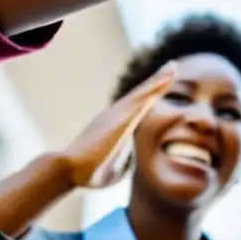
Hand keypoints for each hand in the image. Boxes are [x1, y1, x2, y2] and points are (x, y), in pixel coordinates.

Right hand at [61, 64, 175, 188]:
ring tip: (173, 67)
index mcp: (114, 124)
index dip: (149, 93)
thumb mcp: (113, 169)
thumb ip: (125, 161)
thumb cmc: (87, 173)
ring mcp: (118, 115)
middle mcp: (116, 114)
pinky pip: (143, 100)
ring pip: (143, 93)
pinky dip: (154, 89)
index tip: (162, 82)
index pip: (136, 106)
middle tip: (172, 66)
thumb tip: (131, 159)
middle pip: (141, 94)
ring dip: (159, 79)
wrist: (67, 169)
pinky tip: (165, 80)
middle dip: (157, 80)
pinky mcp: (122, 120)